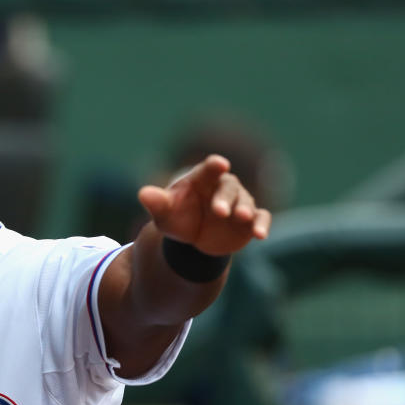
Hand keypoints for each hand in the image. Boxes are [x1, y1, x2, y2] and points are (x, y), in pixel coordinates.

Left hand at [137, 154, 270, 255]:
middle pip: (228, 187)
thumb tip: (142, 194)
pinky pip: (260, 218)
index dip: (214, 166)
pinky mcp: (249, 221)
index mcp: (202, 180)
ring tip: (241, 217)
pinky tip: (260, 235)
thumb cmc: (177, 217)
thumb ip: (156, 202)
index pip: (209, 169)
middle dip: (224, 198)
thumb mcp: (164, 213)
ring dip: (245, 209)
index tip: (220, 164)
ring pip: (246, 202)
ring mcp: (238, 203)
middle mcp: (223, 188)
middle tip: (219, 211)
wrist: (191, 239)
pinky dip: (262, 224)